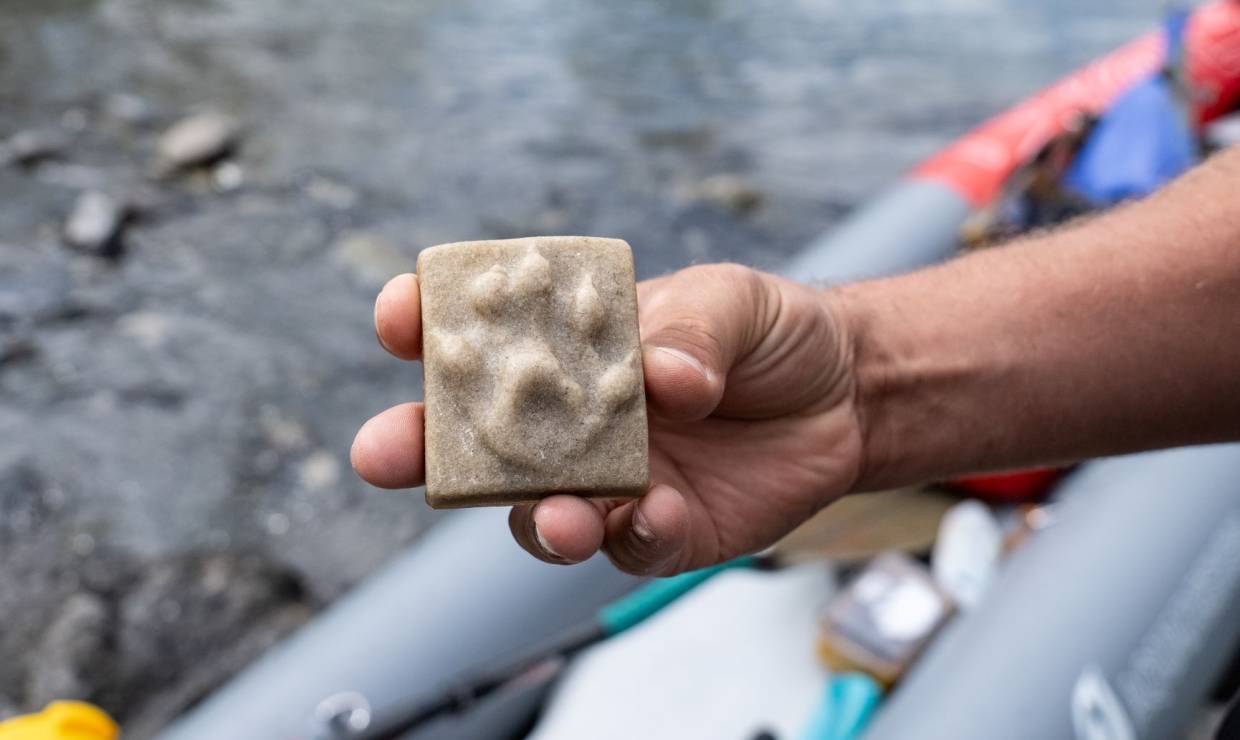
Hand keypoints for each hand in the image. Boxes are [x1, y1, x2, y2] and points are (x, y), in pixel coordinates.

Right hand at [351, 264, 864, 574]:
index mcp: (568, 346)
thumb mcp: (734, 303)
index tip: (399, 316)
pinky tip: (663, 514)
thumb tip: (660, 379)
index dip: (427, 324)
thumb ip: (693, 330)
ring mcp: (610, 481)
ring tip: (559, 517)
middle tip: (380, 452)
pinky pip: (632, 546)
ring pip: (541, 512)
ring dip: (537, 518)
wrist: (846, 397)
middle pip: (478, 441)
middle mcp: (569, 421)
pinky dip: (638, 536)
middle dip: (420, 446)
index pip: (482, 335)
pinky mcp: (660, 530)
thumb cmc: (767, 333)